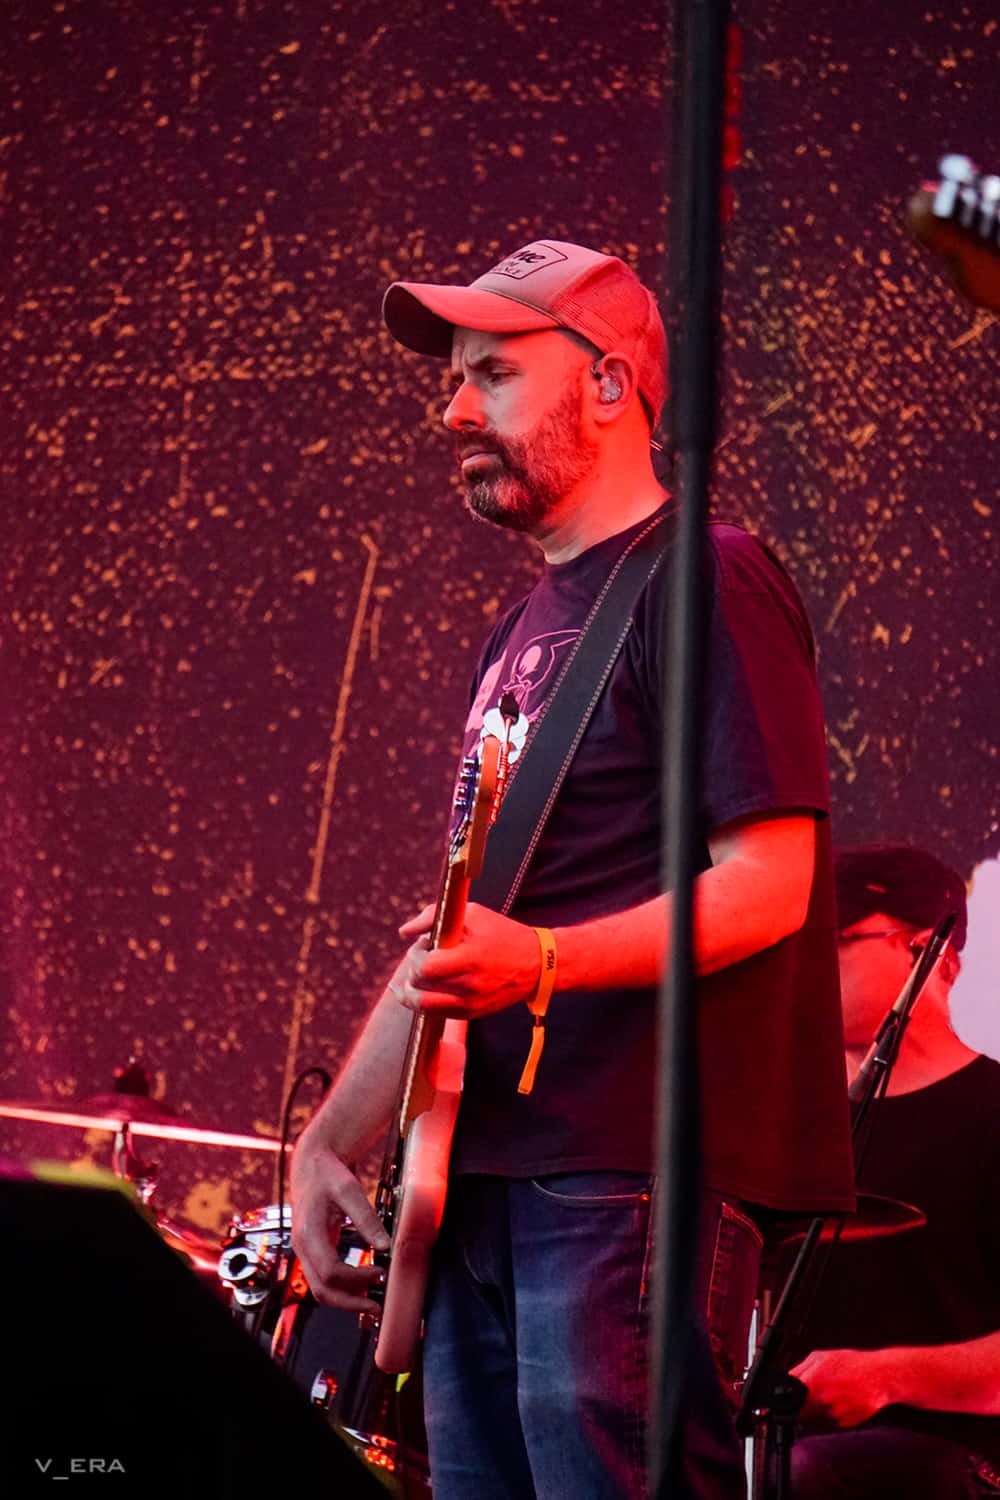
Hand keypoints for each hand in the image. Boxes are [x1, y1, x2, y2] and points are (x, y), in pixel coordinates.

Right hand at [290, 1128, 389, 1312]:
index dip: (356, 1279)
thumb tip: (385, 1246)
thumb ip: (367, 1218)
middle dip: (349, 1303)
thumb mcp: (350, 1190)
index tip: (380, 1272)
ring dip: (346, 1299)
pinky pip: (324, 1279)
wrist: (312, 1166)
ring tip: (372, 1301)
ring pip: (320, 1289)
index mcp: (308, 1233)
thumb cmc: (329, 1175)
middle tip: (376, 1308)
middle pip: (321, 1290)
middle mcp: (302, 1247)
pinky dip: (342, 1288)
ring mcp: (305, 1252)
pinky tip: (363, 1285)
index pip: (330, 1271)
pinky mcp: (313, 1252)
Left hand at [395, 901, 541, 1018]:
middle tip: (421, 959)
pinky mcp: (473, 1014)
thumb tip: (405, 932)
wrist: (537, 964)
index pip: (425, 968)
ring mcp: (472, 1004)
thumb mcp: (473, 914)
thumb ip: (432, 917)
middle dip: (412, 973)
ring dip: (412, 992)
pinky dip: (426, 1002)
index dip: (414, 957)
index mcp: (471, 958)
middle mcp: (471, 985)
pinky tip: (427, 988)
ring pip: (424, 1008)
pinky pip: (438, 1015)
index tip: (421, 947)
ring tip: (415, 978)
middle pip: (420, 990)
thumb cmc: (502, 933)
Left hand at [791, 1347, 899, 1427]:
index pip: (789, 1403)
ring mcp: (835, 1416)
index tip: (783, 1403)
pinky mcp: (846, 1424)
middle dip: (799, 1408)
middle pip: (800, 1415)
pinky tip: (840, 1401)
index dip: (784, 1404)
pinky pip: (830, 1422)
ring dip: (816, 1411)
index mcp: (813, 1384)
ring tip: (830, 1395)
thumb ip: (799, 1371)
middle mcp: (823, 1403)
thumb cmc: (851, 1364)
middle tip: (807, 1397)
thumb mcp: (819, 1357)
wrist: (879, 1377)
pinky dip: (831, 1414)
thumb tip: (785, 1381)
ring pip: (815, 1420)